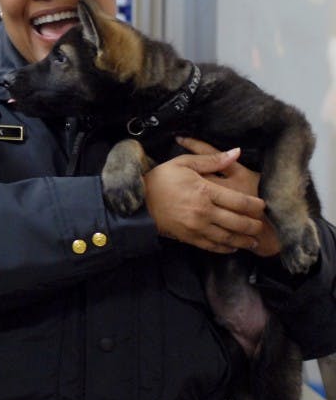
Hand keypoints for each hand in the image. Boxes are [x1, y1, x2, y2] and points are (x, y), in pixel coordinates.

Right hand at [143, 146, 274, 254]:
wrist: (137, 201)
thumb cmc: (160, 179)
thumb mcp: (183, 163)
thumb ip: (212, 159)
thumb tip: (236, 152)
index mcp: (205, 191)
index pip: (240, 201)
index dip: (255, 205)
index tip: (262, 205)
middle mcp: (204, 212)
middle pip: (238, 222)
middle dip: (254, 225)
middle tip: (261, 225)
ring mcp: (197, 227)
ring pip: (228, 237)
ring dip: (244, 240)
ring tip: (254, 239)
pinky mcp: (189, 238)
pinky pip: (213, 246)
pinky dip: (226, 248)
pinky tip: (233, 246)